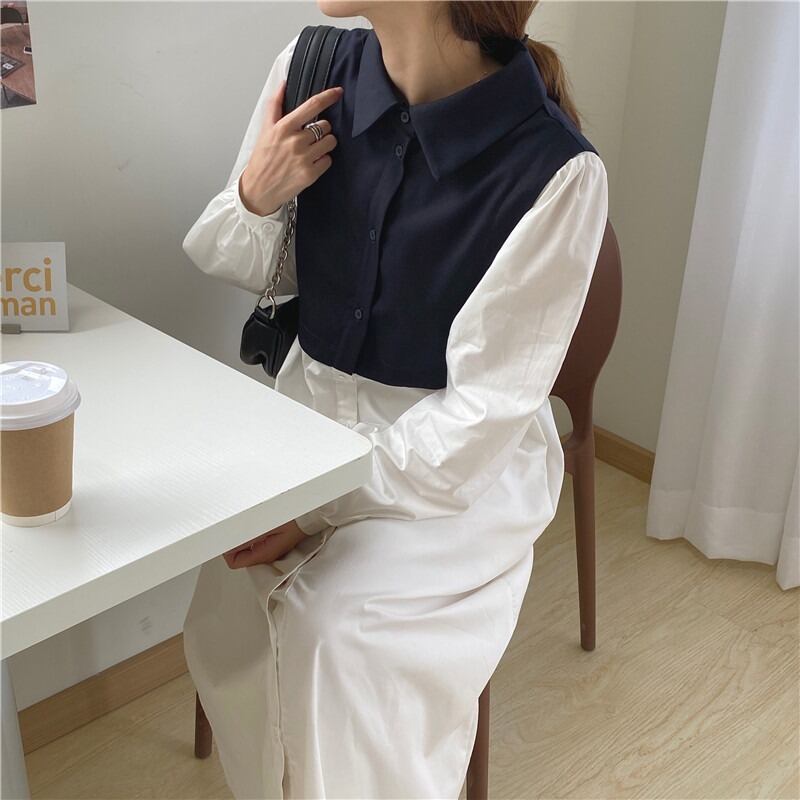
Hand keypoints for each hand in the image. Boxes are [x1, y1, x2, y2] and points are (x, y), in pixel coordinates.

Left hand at [223, 520, 306, 568]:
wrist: (311, 515)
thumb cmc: (293, 519)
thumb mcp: (267, 527)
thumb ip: (246, 538)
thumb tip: (227, 545)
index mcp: (264, 554)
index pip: (234, 562)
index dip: (227, 550)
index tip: (227, 535)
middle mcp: (267, 555)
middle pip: (239, 555)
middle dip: (233, 543)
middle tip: (235, 527)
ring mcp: (270, 549)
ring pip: (245, 548)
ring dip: (242, 537)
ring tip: (245, 523)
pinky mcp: (273, 543)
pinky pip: (254, 542)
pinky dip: (250, 535)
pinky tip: (255, 524)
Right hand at [239, 79, 343, 215]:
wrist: (259, 189)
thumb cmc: (262, 160)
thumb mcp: (265, 130)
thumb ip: (275, 106)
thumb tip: (282, 84)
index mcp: (284, 127)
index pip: (312, 106)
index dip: (328, 97)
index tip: (338, 92)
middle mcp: (295, 141)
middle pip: (325, 126)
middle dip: (321, 130)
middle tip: (310, 139)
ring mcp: (304, 158)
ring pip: (330, 142)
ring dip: (325, 145)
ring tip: (312, 151)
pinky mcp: (310, 174)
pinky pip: (328, 160)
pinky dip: (323, 161)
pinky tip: (310, 163)